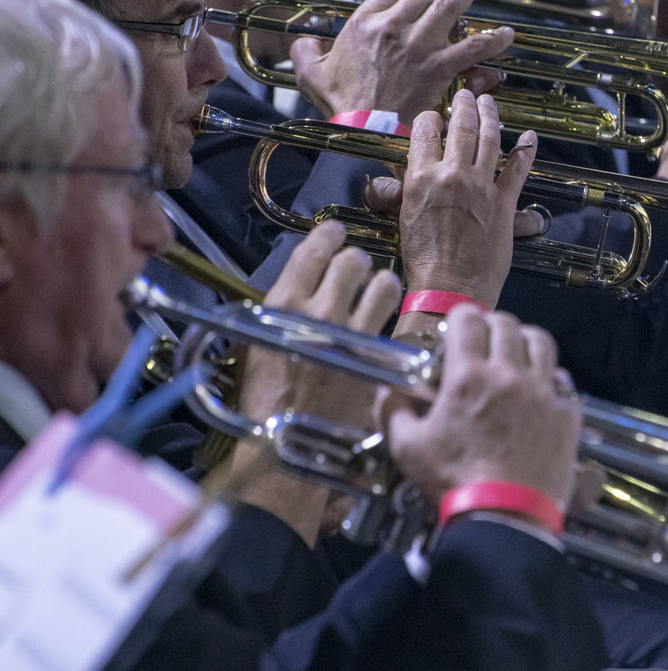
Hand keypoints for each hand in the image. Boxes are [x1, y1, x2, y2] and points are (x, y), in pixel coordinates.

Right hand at [229, 220, 402, 542]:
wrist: (284, 453)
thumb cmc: (259, 406)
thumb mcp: (253, 348)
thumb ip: (277, 312)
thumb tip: (293, 287)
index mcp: (283, 304)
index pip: (313, 250)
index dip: (328, 235)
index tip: (335, 232)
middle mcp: (321, 310)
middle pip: (352, 260)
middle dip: (356, 259)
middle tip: (356, 266)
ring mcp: (354, 333)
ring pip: (383, 283)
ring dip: (381, 282)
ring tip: (378, 288)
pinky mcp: (378, 356)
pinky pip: (395, 318)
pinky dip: (393, 314)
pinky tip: (387, 319)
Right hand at [291, 0, 514, 122]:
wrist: (361, 128)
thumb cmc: (339, 103)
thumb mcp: (311, 74)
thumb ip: (306, 53)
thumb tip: (303, 43)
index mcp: (365, 24)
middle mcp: (394, 28)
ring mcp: (418, 46)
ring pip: (449, 9)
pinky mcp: (437, 68)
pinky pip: (471, 50)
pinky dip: (491, 42)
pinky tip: (506, 33)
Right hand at [376, 307, 581, 527]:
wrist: (504, 519)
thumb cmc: (454, 485)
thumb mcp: (408, 450)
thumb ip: (393, 413)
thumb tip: (386, 392)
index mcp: (468, 377)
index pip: (467, 318)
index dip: (460, 318)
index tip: (456, 329)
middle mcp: (508, 374)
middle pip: (505, 324)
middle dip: (491, 326)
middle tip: (483, 342)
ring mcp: (542, 392)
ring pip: (541, 341)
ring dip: (525, 341)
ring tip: (516, 355)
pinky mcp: (566, 414)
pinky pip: (564, 380)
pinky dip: (552, 378)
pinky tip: (541, 391)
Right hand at [390, 90, 538, 308]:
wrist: (449, 288)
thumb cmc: (423, 260)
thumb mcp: (403, 216)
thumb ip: (405, 189)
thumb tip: (399, 175)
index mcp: (420, 177)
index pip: (424, 131)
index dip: (430, 118)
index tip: (434, 116)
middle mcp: (452, 175)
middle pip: (460, 127)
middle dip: (464, 105)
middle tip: (467, 95)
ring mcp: (481, 187)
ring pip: (490, 139)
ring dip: (491, 117)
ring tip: (490, 104)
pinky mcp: (504, 203)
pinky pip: (518, 169)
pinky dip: (526, 150)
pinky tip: (529, 136)